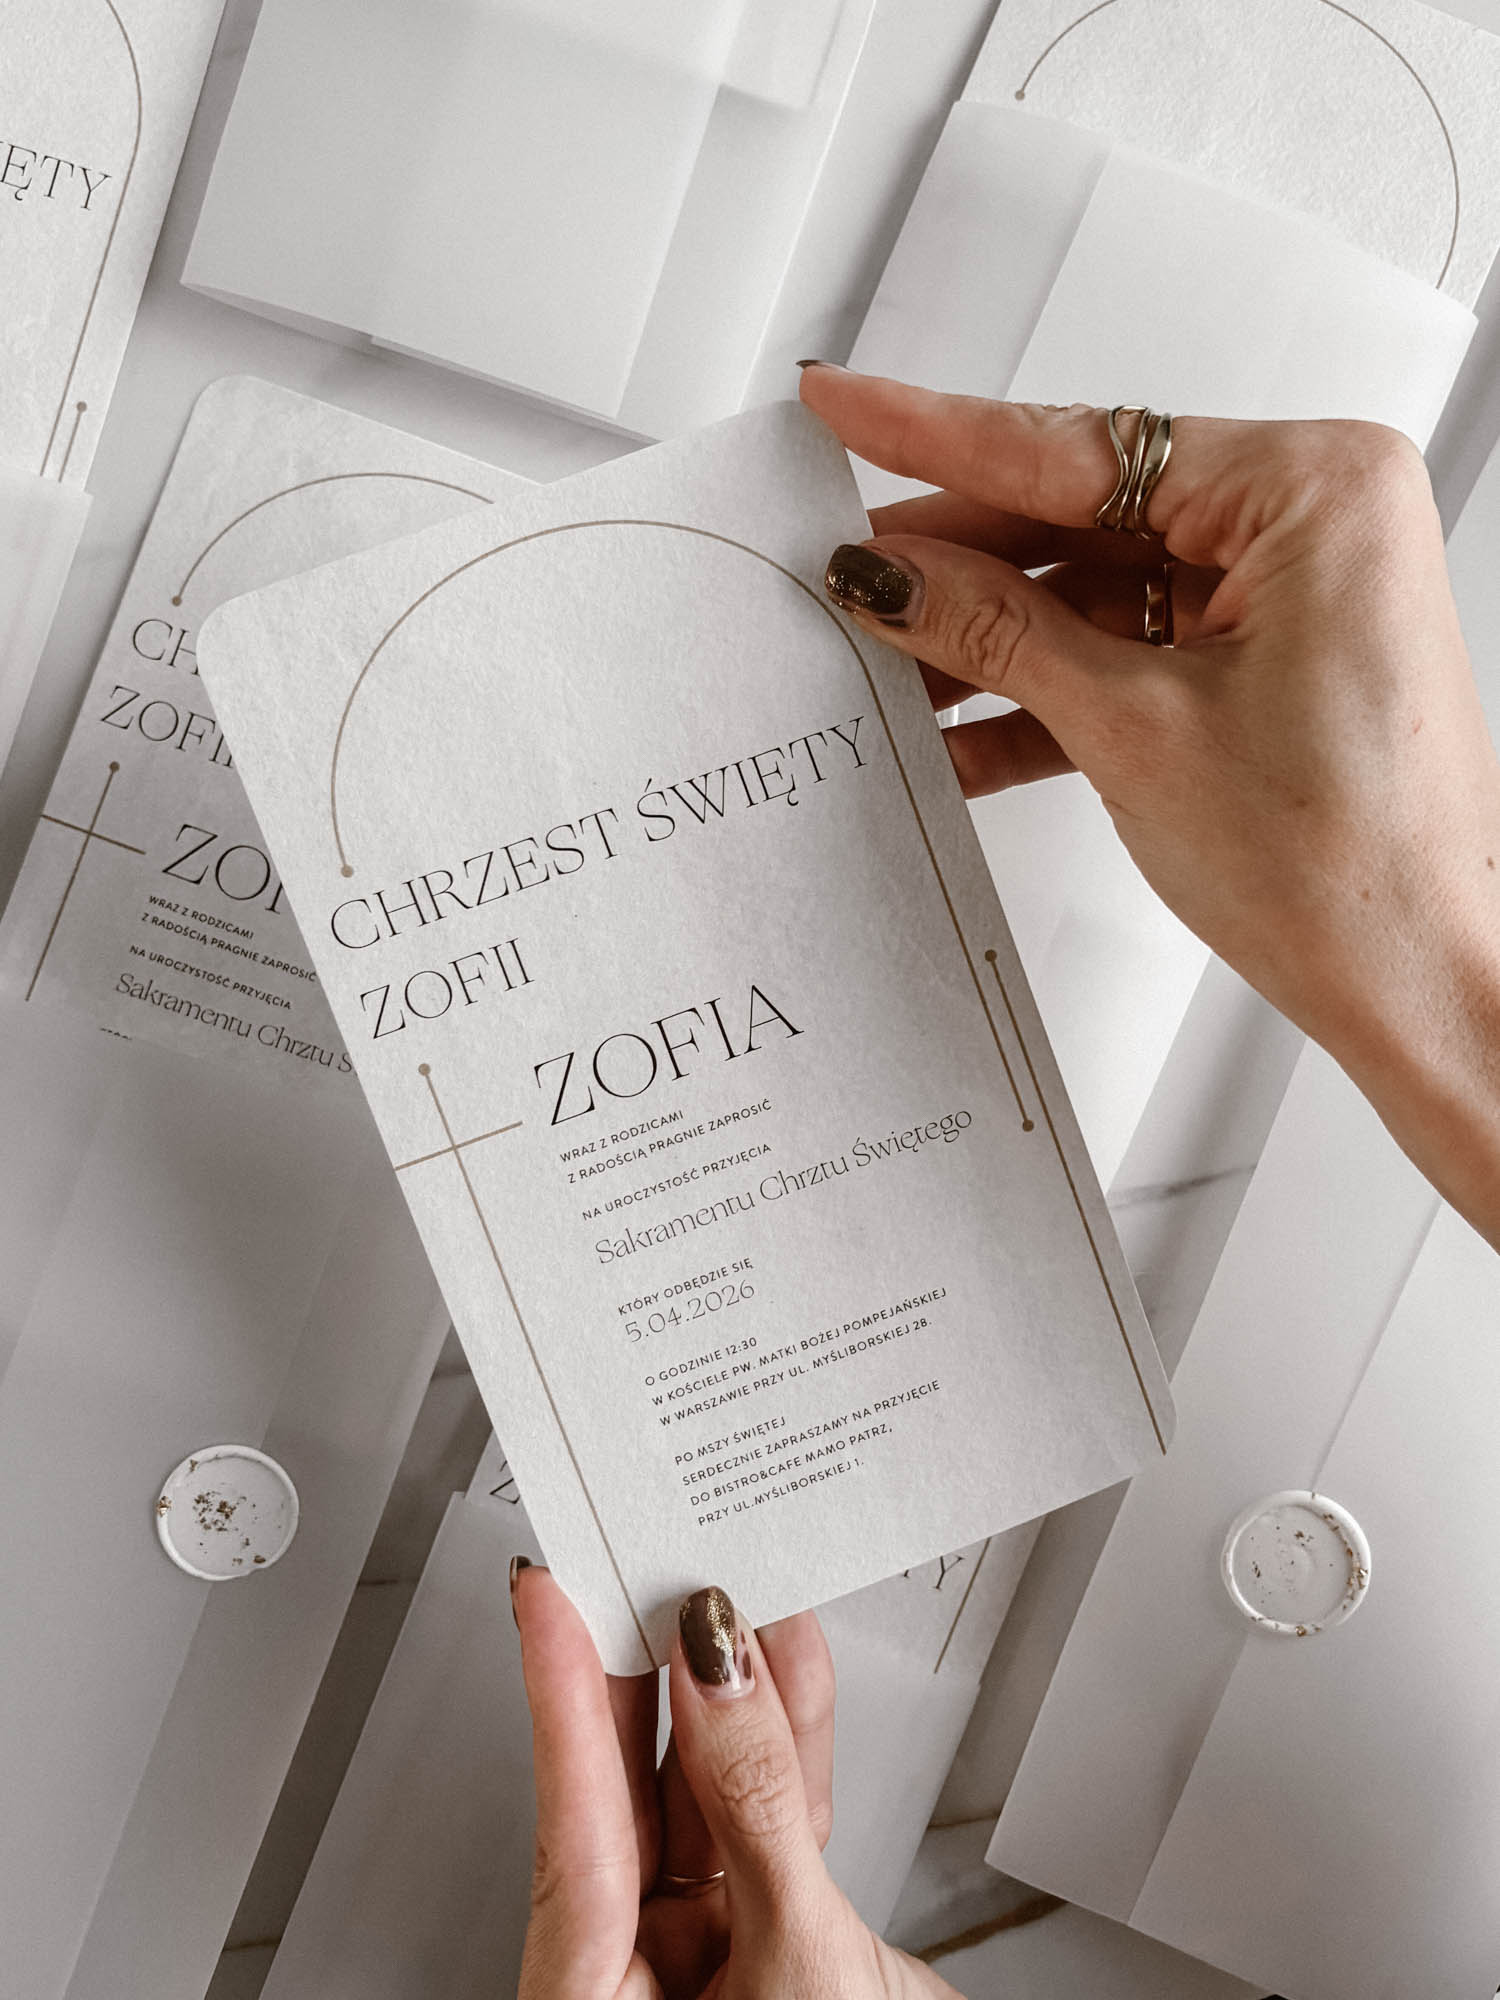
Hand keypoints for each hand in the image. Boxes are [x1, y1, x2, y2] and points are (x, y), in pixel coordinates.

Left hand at [514, 1566, 957, 1999]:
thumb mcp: (799, 1963)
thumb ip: (758, 1807)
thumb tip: (719, 1674)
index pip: (569, 1830)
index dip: (557, 1695)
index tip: (547, 1589)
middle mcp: (636, 1980)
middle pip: (626, 1797)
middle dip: (642, 1673)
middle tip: (635, 1559)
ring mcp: (709, 1958)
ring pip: (708, 1793)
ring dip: (733, 1692)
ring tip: (734, 1582)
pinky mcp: (776, 1936)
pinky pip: (771, 1817)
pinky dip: (791, 1740)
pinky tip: (792, 1662)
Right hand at [801, 365, 1499, 1246]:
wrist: (1419, 983)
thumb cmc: (1348, 864)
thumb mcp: (1135, 728)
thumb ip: (1000, 633)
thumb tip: (892, 574)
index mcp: (1313, 490)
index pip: (1082, 445)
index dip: (941, 434)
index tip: (848, 406)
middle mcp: (1311, 524)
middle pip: (1083, 513)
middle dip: (959, 557)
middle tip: (846, 562)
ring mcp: (1288, 597)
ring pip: (1096, 589)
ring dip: (991, 637)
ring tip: (884, 654)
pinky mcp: (1264, 666)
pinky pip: (1128, 652)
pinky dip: (1046, 691)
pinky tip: (959, 726)